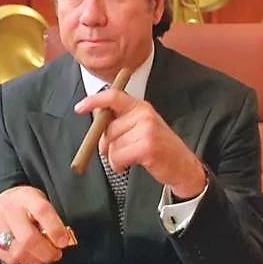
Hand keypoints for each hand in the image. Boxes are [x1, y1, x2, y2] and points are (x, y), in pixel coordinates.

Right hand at [0, 186, 70, 263]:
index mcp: (26, 196)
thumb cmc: (27, 204)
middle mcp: (9, 210)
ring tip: (45, 254)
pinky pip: (10, 257)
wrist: (0, 202)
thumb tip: (62, 239)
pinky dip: (25, 260)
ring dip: (37, 257)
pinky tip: (31, 255)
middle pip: (28, 237)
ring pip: (19, 251)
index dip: (55, 228)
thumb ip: (51, 217)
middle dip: (47, 251)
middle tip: (56, 253)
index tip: (64, 240)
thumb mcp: (41, 200)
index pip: (42, 211)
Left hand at [74, 88, 205, 197]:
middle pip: (107, 128)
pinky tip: (128, 166)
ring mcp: (147, 130)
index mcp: (141, 106)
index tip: (79, 107)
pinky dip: (118, 165)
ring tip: (127, 160)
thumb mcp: (142, 128)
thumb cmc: (158, 148)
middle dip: (105, 144)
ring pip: (111, 145)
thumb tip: (95, 122)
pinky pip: (117, 156)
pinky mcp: (147, 147)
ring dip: (113, 158)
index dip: (94, 100)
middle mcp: (144, 114)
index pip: (114, 96)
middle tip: (117, 152)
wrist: (183, 166)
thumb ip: (121, 121)